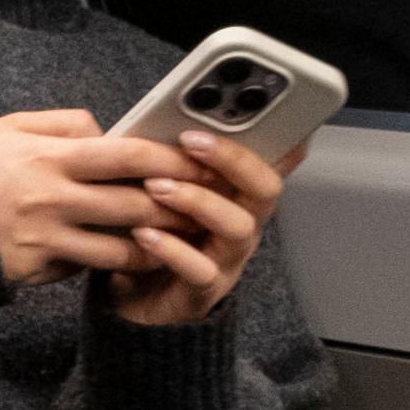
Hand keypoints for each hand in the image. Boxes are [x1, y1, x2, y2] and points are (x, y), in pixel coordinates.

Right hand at [0, 109, 200, 284]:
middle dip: (178, 206)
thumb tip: (108, 131)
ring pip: (121, 248)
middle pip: (136, 205)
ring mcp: (45, 239)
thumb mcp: (10, 129)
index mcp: (49, 158)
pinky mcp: (36, 270)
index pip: (128, 155)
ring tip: (182, 236)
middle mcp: (51, 199)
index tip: (198, 162)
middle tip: (206, 203)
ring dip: (158, 243)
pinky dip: (115, 263)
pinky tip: (138, 257)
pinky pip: (87, 268)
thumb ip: (63, 124)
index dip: (171, 159)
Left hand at [106, 127, 295, 327]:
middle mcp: (242, 226)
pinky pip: (199, 271)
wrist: (132, 299)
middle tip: (191, 140)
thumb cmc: (153, 235)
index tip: (257, 110)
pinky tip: (145, 233)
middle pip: (265, 189)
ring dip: (198, 201)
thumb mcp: (162, 190)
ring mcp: (227, 260)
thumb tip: (163, 114)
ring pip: (237, 227)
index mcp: (238, 198)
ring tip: (157, 186)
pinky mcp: (202, 292)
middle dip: (232, 160)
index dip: (277, 139)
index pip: (271, 162)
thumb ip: (172, 160)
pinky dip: (173, 250)